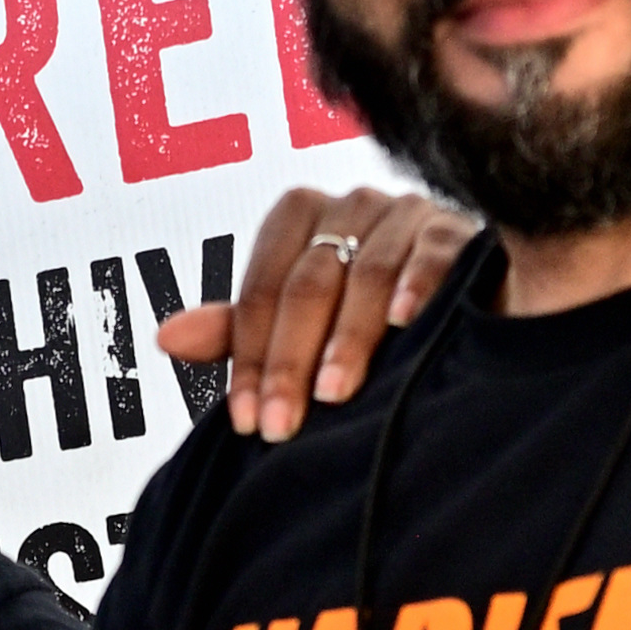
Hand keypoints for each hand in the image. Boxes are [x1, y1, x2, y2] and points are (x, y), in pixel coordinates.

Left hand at [160, 187, 476, 440]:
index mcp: (298, 218)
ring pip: (366, 275)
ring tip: (335, 393)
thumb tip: (165, 338)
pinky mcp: (455, 229)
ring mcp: (404, 212)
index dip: (248, 357)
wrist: (465, 298)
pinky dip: (417, 287)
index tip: (244, 419)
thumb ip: (237, 329)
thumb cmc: (366, 313)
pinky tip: (406, 323)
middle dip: (289, 361)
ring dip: (348, 339)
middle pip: (307, 285)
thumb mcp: (297, 323)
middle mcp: (348, 206)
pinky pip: (431, 255)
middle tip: (281, 423)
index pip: (261, 288)